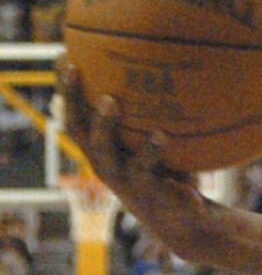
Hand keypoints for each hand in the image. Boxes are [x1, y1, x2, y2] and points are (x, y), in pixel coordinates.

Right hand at [55, 58, 228, 260]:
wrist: (186, 219)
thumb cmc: (171, 172)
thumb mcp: (160, 142)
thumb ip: (159, 117)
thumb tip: (174, 71)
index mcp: (102, 148)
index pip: (75, 113)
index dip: (65, 88)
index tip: (62, 55)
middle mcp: (104, 161)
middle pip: (77, 127)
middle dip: (71, 97)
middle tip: (73, 69)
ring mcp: (123, 177)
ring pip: (104, 150)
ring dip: (105, 125)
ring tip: (110, 102)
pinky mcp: (147, 191)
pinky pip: (146, 168)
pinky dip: (152, 150)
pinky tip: (160, 134)